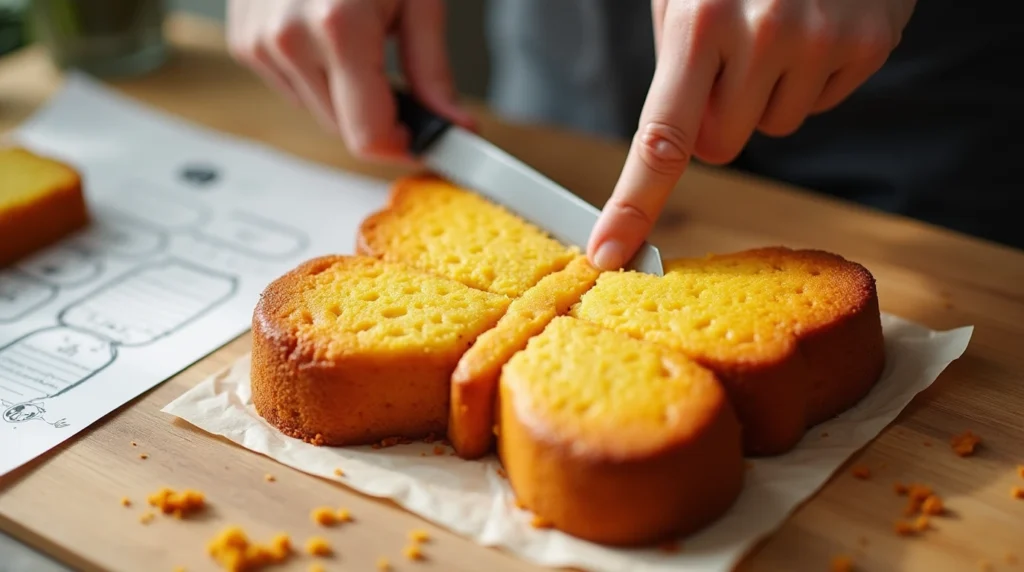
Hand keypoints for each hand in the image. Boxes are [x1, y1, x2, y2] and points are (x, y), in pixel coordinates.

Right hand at [227, 0, 474, 161]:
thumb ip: (433, 71)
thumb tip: (454, 126)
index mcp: (339, 26)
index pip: (368, 135)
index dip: (403, 144)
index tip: (427, 139)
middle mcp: (288, 38)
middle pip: (343, 129)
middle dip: (381, 116)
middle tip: (405, 80)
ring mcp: (259, 40)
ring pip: (317, 112)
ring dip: (348, 96)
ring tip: (364, 40)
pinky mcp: (244, 39)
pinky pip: (292, 87)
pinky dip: (319, 76)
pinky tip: (331, 35)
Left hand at [587, 0, 915, 269]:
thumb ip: (676, 60)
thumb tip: (676, 143)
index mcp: (700, 22)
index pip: (661, 139)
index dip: (632, 203)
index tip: (609, 251)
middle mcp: (763, 34)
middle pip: (721, 146)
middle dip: (716, 117)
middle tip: (728, 58)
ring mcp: (822, 42)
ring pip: (773, 128)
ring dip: (767, 93)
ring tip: (778, 29)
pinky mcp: (868, 45)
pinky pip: (819, 103)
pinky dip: (812, 77)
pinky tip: (815, 26)